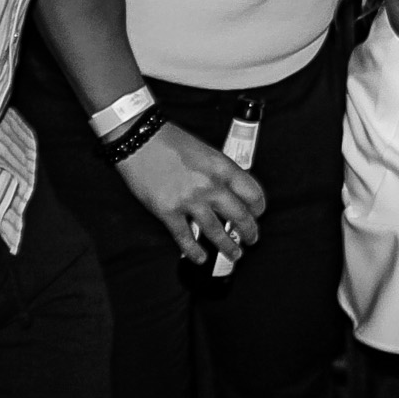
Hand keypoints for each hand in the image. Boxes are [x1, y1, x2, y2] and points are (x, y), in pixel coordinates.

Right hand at [117, 120, 266, 264]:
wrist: (140, 139)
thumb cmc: (171, 141)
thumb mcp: (206, 151)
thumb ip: (219, 171)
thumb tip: (229, 191)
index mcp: (222, 167)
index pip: (252, 192)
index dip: (259, 207)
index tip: (259, 213)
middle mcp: (210, 185)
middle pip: (239, 215)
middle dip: (249, 231)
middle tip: (252, 239)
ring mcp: (189, 200)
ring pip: (216, 231)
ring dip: (228, 246)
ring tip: (235, 254)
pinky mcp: (168, 212)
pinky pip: (185, 238)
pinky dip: (194, 251)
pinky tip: (201, 258)